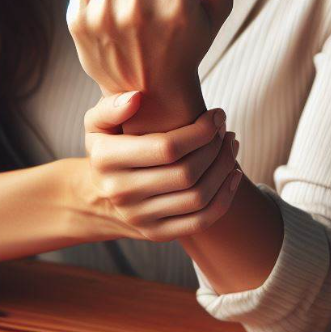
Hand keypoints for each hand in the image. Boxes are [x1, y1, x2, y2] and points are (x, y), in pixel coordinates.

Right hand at [83, 91, 242, 241]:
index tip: (217, 116)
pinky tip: (232, 175)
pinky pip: (200, 221)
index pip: (167, 147)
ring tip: (230, 147)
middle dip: (216, 148)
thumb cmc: (108, 148)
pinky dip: (224, 198)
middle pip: (187, 173)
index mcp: (106, 159)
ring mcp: (139, 217)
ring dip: (224, 169)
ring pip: (198, 197)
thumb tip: (136, 98)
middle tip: (225, 131)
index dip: (201, 131)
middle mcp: (120, 192)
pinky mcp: (156, 233)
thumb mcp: (97, 124)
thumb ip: (111, 106)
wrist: (97, 195)